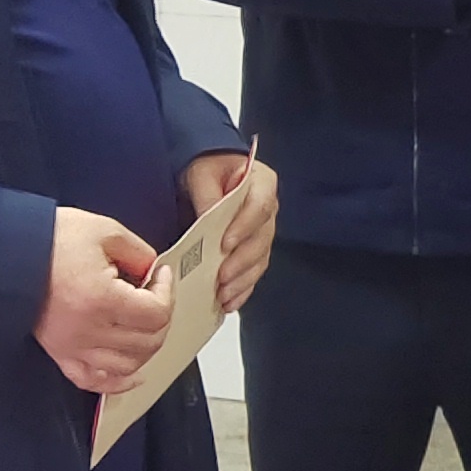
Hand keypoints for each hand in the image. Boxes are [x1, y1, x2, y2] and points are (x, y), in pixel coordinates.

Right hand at [35, 206, 169, 394]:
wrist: (6, 254)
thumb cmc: (49, 241)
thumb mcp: (103, 231)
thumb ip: (138, 252)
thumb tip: (152, 271)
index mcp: (102, 299)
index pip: (156, 313)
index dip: (167, 292)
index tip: (160, 275)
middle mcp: (88, 330)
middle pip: (148, 342)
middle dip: (160, 317)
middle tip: (153, 295)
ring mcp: (73, 346)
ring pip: (127, 365)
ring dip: (145, 348)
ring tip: (143, 325)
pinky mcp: (59, 353)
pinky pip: (92, 381)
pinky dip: (117, 383)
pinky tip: (133, 374)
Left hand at [182, 150, 279, 312]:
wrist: (209, 175)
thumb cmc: (208, 169)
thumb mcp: (202, 173)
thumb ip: (207, 194)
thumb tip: (208, 217)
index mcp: (262, 183)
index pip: (260, 206)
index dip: (245, 227)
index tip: (225, 244)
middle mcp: (268, 208)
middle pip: (262, 239)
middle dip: (242, 262)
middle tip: (222, 277)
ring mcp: (263, 231)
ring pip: (260, 259)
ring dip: (243, 280)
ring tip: (224, 294)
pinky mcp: (254, 249)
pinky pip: (253, 271)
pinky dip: (243, 288)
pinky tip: (230, 301)